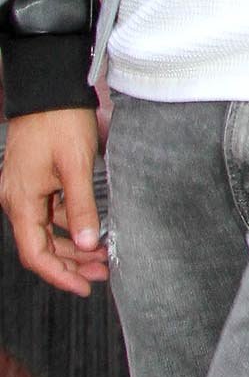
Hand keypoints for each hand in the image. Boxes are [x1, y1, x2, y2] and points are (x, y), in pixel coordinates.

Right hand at [0, 107, 105, 295]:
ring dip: (72, 245)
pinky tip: (93, 230)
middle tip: (102, 273)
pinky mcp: (36, 181)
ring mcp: (26, 190)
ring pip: (47, 230)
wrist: (50, 88)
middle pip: (40, 246)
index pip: (35, 253)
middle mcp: (18, 199)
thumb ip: (83, 207)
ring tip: (102, 256)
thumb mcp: (76, 166)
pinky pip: (51, 212)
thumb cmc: (60, 121)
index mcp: (21, 201)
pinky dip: (71, 224)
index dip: (59, 275)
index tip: (84, 287)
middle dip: (70, 263)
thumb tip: (88, 244)